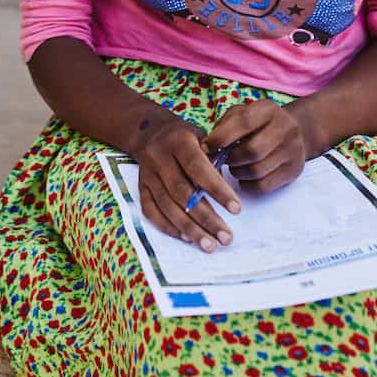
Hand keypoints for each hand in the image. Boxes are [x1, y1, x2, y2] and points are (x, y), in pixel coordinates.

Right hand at [133, 115, 240, 252]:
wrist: (150, 131)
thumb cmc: (186, 138)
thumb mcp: (203, 137)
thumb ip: (214, 160)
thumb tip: (227, 193)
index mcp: (178, 141)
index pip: (198, 169)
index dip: (217, 190)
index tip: (237, 210)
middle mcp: (159, 157)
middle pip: (182, 193)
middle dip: (206, 218)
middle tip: (226, 237)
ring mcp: (147, 174)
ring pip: (167, 206)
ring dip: (189, 229)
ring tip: (209, 245)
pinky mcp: (140, 187)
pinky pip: (150, 211)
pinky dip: (168, 226)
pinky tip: (186, 237)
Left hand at [205, 100, 319, 194]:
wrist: (294, 131)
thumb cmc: (257, 122)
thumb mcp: (242, 113)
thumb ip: (225, 125)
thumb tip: (207, 147)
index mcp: (268, 110)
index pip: (243, 123)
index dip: (220, 138)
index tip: (206, 147)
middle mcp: (285, 128)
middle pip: (252, 151)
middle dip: (231, 158)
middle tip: (222, 159)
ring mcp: (293, 150)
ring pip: (257, 171)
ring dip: (237, 172)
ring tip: (234, 167)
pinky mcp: (294, 170)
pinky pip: (264, 186)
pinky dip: (248, 185)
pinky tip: (245, 177)